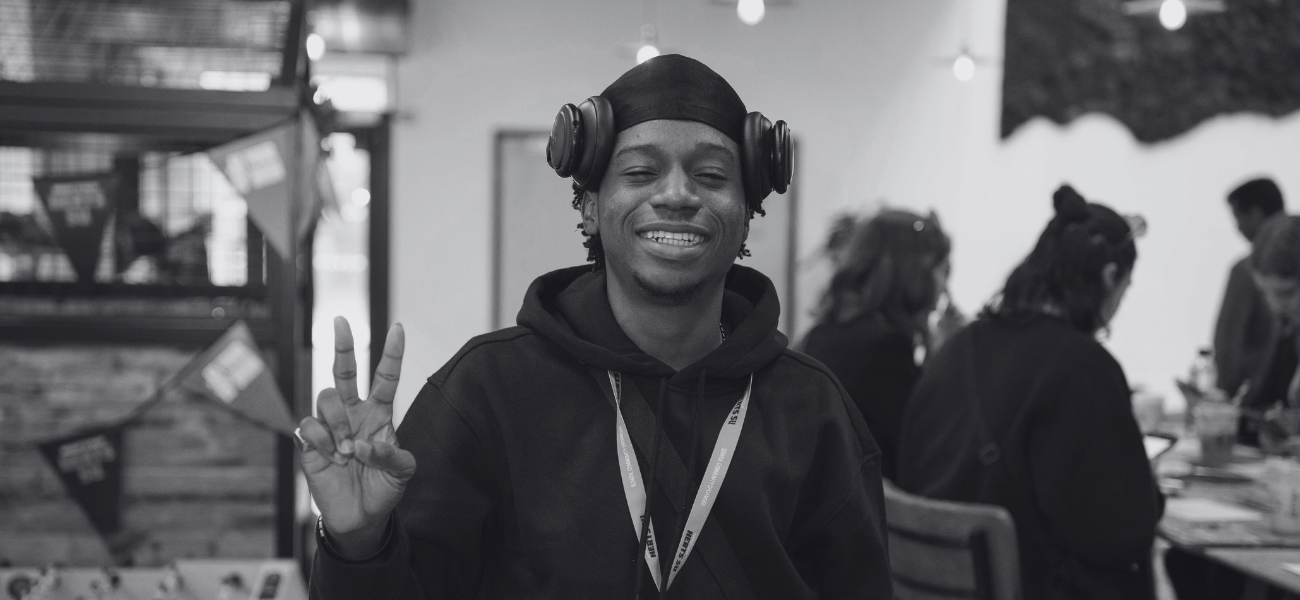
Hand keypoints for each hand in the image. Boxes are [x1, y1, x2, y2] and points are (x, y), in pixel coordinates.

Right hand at [297, 317, 414, 558]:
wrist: (361, 516)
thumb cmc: (384, 488)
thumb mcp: (402, 472)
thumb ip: (391, 455)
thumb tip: (363, 445)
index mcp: (379, 414)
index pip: (385, 377)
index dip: (392, 354)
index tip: (398, 328)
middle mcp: (353, 413)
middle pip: (345, 371)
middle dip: (343, 345)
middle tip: (341, 322)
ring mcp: (330, 426)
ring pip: (327, 396)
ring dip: (339, 422)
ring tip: (348, 451)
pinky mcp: (309, 442)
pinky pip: (308, 425)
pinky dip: (323, 441)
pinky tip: (333, 458)